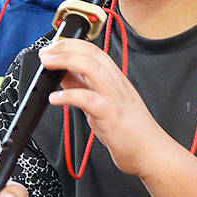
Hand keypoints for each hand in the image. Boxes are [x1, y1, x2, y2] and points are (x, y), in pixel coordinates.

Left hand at [40, 38, 168, 179]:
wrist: (151, 152)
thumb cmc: (129, 131)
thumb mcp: (102, 103)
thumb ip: (84, 88)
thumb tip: (63, 74)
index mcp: (115, 79)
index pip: (93, 51)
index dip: (71, 44)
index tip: (53, 47)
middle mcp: (116, 84)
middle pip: (92, 54)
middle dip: (66, 47)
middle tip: (45, 52)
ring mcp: (115, 98)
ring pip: (93, 68)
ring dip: (67, 61)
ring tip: (48, 63)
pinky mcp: (111, 115)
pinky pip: (89, 100)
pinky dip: (69, 96)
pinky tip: (55, 98)